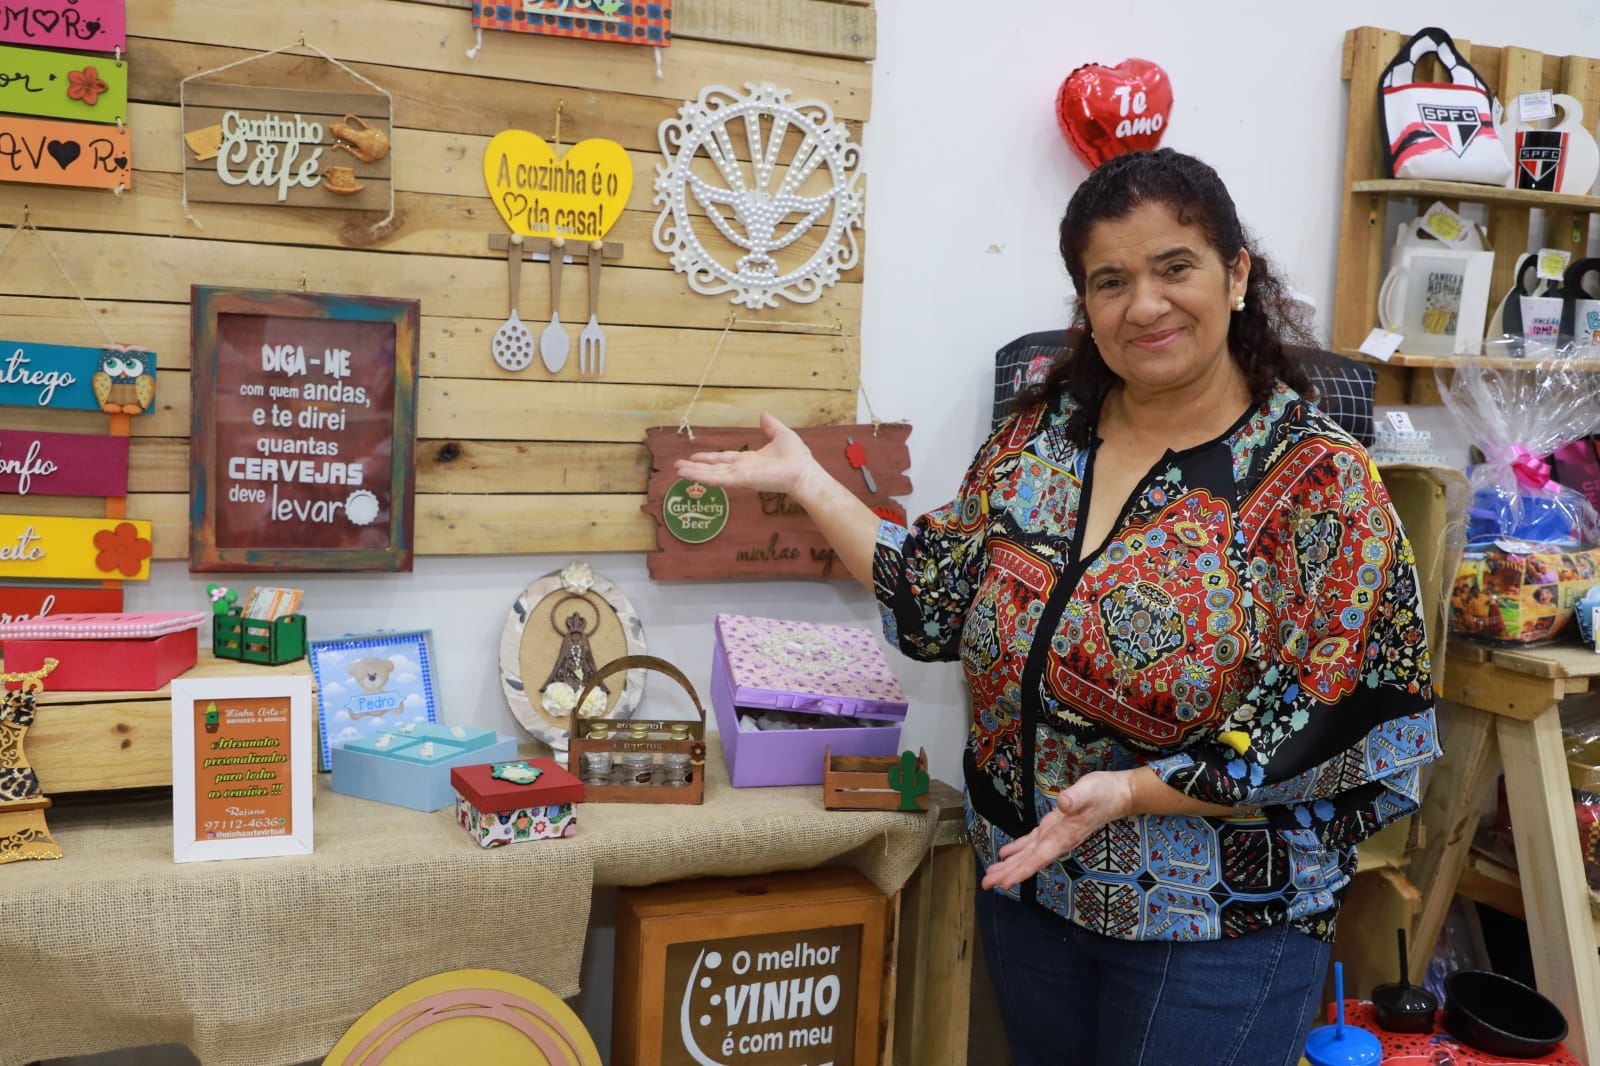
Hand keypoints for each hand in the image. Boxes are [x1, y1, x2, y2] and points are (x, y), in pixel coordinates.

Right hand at [675, 412, 823, 496]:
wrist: (803, 471)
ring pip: (711, 474)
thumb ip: (770, 426)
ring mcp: (739, 476)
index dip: (710, 458)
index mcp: (750, 460)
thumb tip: (763, 414)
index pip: (725, 459)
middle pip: (714, 467)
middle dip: (696, 467)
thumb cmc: (797, 457)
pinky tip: (688, 474)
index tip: (696, 456)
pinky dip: (701, 476)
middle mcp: (742, 469)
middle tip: (679, 466)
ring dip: (694, 472)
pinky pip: (717, 478)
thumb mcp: (781, 434)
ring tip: (677, 470)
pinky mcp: (740, 480)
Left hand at [980, 771, 1135, 890]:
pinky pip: (1032, 842)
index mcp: (1064, 835)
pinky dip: (1018, 849)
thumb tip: (1063, 803)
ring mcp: (1055, 835)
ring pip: (1028, 854)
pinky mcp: (1054, 827)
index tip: (1005, 884)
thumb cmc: (1104, 792)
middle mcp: (1058, 840)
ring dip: (1010, 865)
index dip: (1022, 871)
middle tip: (986, 884)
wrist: (1118, 795)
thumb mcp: (1090, 790)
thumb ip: (1076, 797)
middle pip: (1030, 861)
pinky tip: (1005, 855)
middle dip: (1009, 873)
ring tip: (990, 875)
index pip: (1039, 857)